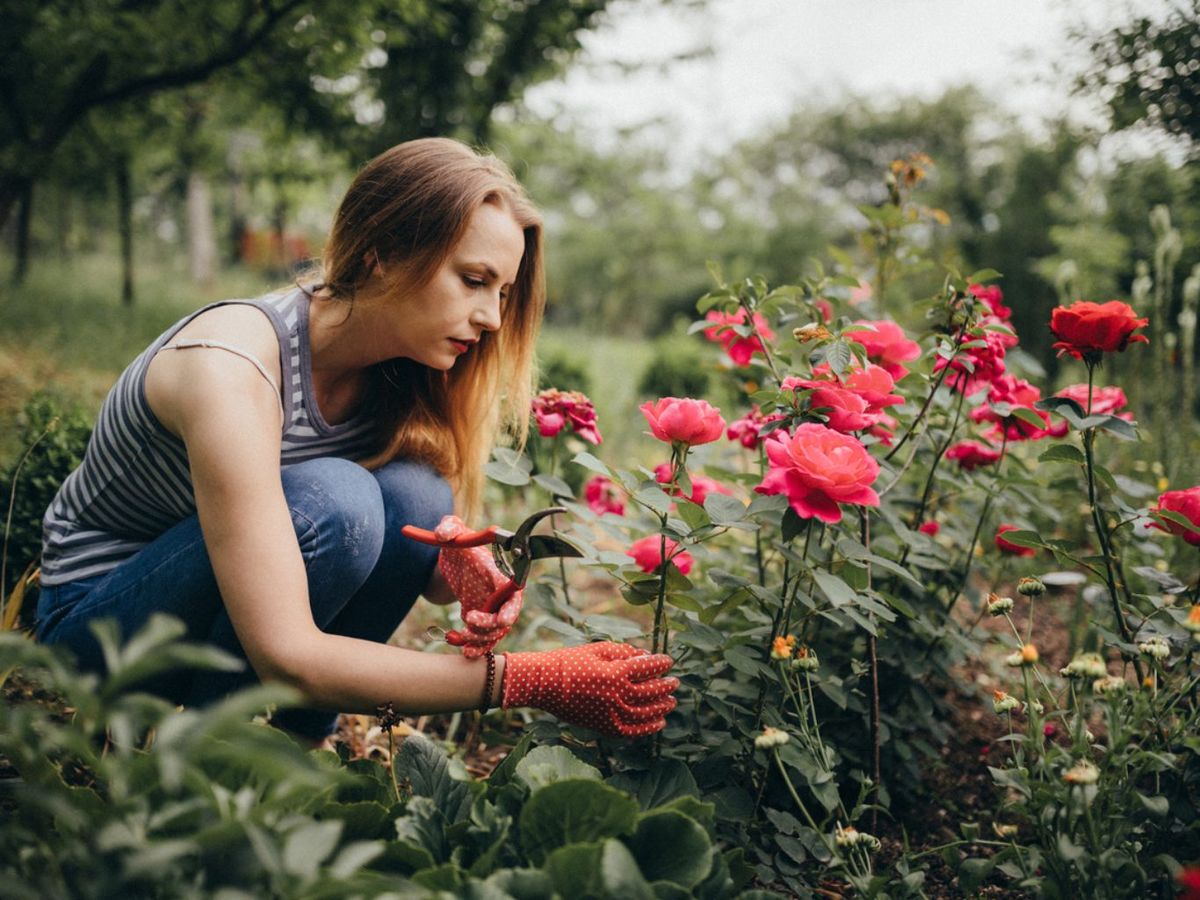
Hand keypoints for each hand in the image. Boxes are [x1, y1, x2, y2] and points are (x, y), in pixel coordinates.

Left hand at [423, 515, 522, 656]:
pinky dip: (475, 648)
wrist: (453, 561)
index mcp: (499, 573)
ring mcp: (493, 609)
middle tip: (468, 620)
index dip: (512, 608)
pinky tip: (462, 651)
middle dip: (489, 626)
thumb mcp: (452, 530)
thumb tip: (443, 534)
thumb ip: (448, 528)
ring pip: (495, 634)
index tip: (503, 619)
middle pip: (506, 618)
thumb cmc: (458, 542)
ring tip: (457, 638)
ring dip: (479, 640)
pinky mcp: (483, 620)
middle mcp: (501, 594)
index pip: (514, 593)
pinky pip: (484, 640)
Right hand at [501, 642, 677, 737]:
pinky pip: (632, 731)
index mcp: (616, 673)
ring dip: (661, 707)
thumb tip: (646, 656)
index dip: (660, 663)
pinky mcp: (604, 727)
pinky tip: (658, 722)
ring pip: (646, 713)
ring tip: (671, 702)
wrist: (544, 684)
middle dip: (665, 686)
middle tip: (674, 682)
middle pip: (651, 692)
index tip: (668, 661)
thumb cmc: (569, 662)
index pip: (647, 668)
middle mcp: (617, 696)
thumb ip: (624, 652)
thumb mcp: (598, 650)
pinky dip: (647, 728)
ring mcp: (611, 714)